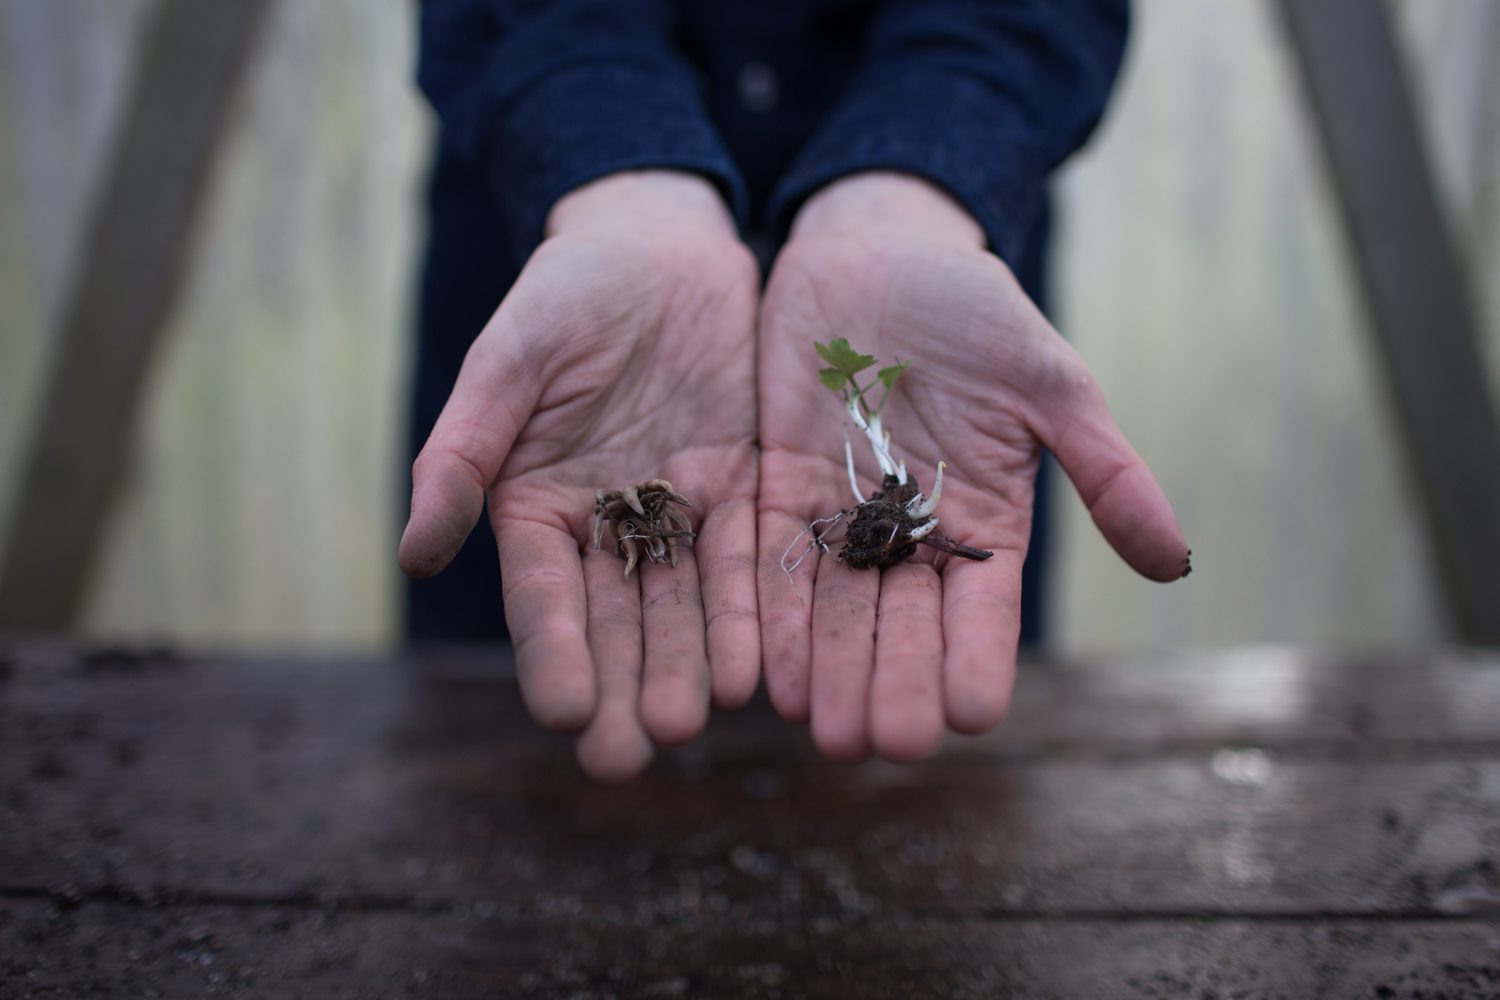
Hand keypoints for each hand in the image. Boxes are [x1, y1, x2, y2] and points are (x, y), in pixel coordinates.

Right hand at [400, 171, 759, 781]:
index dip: (553, 652)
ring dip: (685, 666)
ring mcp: (676, 512)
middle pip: (614, 619)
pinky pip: (747, 560)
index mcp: (534, 503)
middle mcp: (605, 525)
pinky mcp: (740, 490)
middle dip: (620, 685)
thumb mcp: (506, 360)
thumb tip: (414, 554)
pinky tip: (755, 667)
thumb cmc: (567, 291)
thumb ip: (463, 452)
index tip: (561, 712)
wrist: (659, 244)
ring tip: (690, 725)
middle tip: (626, 756)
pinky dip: (749, 613)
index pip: (543, 594)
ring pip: (682, 605)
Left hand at [756, 173, 1188, 761]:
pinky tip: (766, 671)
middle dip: (892, 686)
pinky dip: (770, 617)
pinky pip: (771, 563)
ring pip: (834, 611)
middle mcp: (909, 537)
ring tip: (825, 729)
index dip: (976, 662)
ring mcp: (838, 518)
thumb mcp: (1050, 382)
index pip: (982, 612)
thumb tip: (1179, 564)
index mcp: (983, 523)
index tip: (970, 716)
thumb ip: (1106, 471)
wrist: (875, 250)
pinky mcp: (773, 490)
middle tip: (882, 744)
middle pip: (901, 628)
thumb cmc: (973, 308)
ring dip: (828, 672)